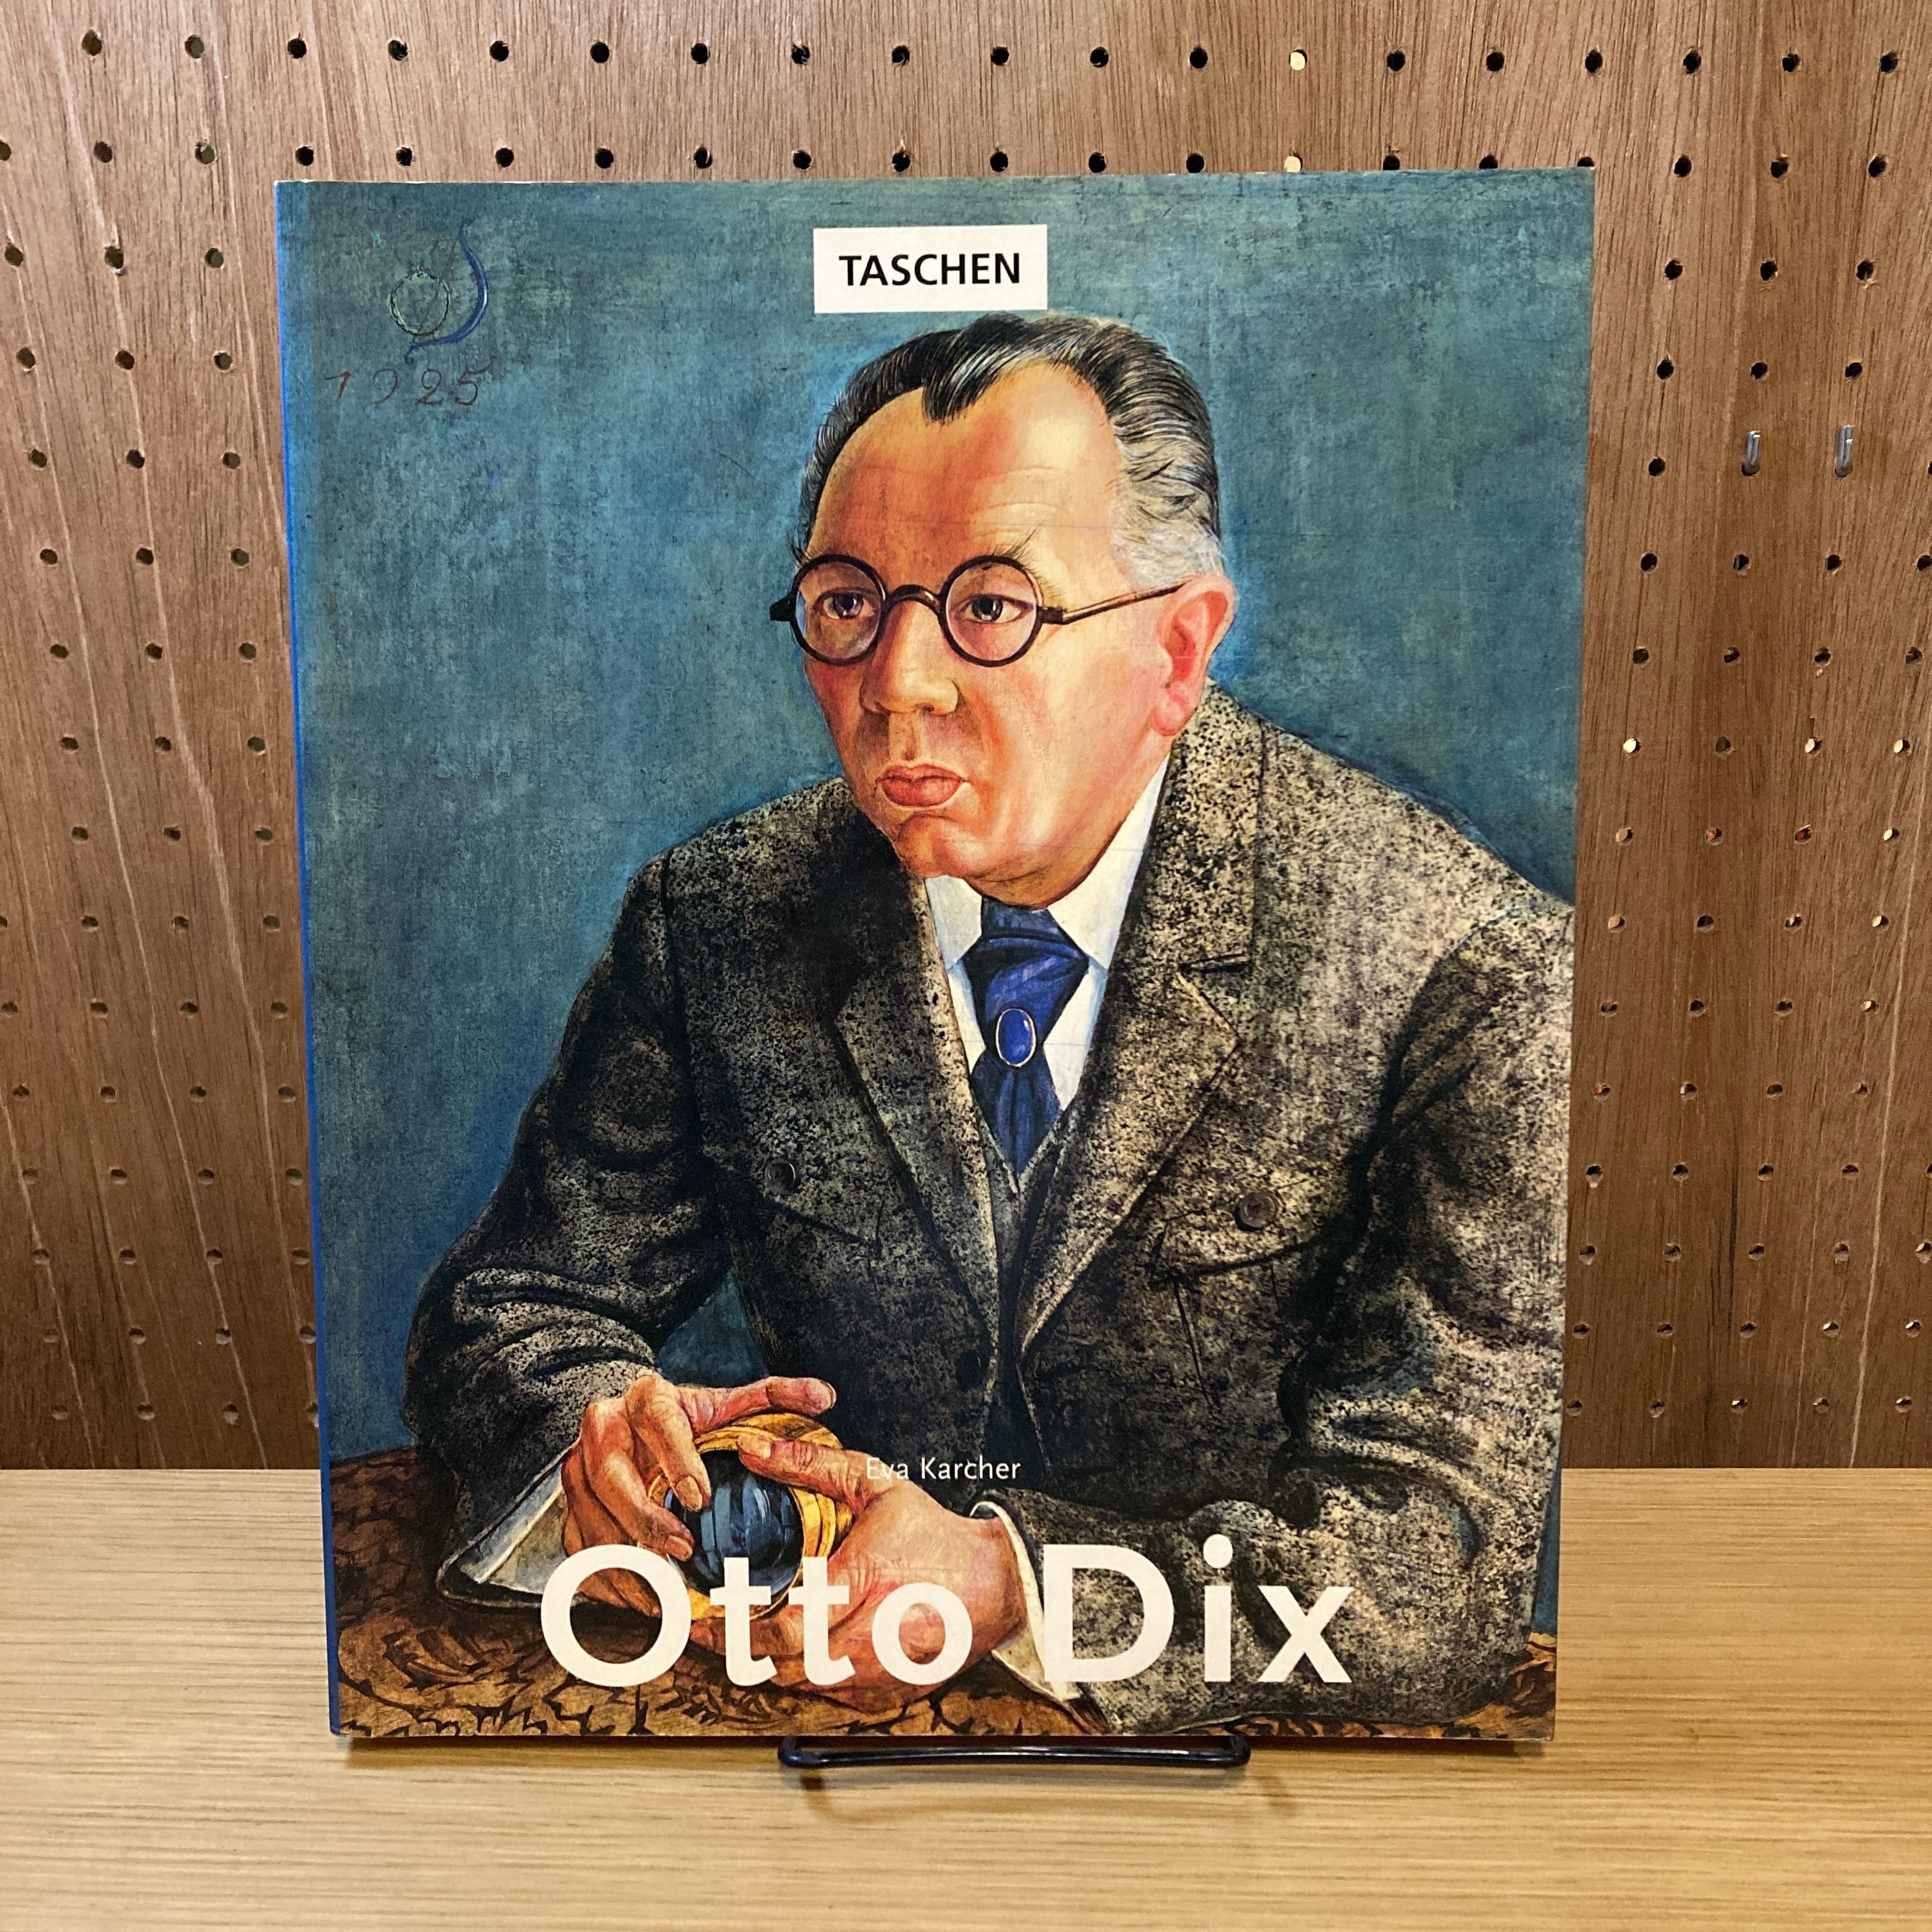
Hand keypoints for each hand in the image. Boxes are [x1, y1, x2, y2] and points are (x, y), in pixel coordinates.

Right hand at [558, 1370, 835, 1613]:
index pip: (657, 1422)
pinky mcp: (571, 1508)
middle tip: (683, 1548)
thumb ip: (776, 1397)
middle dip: (643, 1516)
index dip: (676, 1460)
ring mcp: (578, 1471)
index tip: (700, 1498)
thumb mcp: (729, 1403)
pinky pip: (579, 1549)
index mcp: (646, 1399)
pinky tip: (641, 1598)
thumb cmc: (688, 1420)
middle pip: (609, 1476)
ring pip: (589, 1517)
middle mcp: (603, 1429)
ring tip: (663, 1587)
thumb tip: (825, 1395)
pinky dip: (608, 1577)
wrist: (630, 1425)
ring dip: (625, 1556)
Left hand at [688, 1435, 1026, 1698]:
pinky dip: (810, 1678)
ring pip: (803, 1685)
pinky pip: (833, 1696)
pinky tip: (800, 1653)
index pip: (781, 1628)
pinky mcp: (888, 1692)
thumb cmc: (937, 1536)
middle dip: (740, 1652)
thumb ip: (811, 1465)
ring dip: (771, 1666)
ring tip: (748, 1641)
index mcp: (858, 1585)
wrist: (997, 1584)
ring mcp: (878, 1671)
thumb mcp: (875, 1486)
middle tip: (713, 1634)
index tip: (707, 1620)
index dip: (735, 1631)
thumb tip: (756, 1451)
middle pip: (783, 1665)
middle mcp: (866, 1637)